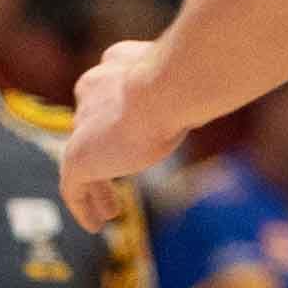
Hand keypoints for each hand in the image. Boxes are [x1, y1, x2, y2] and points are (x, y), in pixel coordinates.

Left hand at [59, 40, 173, 230]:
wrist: (165, 89)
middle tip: (118, 173)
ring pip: (83, 156)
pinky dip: (83, 206)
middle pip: (91, 123)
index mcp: (116, 63)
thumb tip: (215, 86)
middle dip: (103, 148)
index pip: (109, 88)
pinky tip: (95, 225)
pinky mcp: (77, 155)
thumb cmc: (186, 81)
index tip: (131, 134)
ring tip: (110, 210)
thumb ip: (186, 84)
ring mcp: (82, 122)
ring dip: (95, 184)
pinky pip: (73, 187)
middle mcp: (93, 87)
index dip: (116, 112)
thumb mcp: (187, 78)